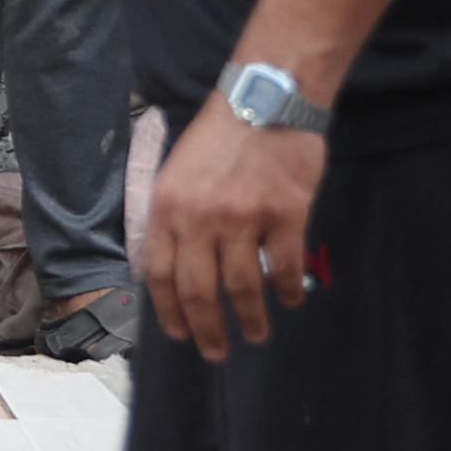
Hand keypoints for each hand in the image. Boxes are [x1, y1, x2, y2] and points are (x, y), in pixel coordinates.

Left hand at [138, 93, 327, 359]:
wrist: (268, 98)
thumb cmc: (220, 136)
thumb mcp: (177, 172)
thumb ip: (173, 218)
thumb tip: (172, 271)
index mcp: (168, 207)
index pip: (160, 274)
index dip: (170, 311)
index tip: (180, 334)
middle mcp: (201, 217)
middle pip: (199, 290)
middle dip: (207, 329)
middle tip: (216, 353)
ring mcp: (244, 218)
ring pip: (242, 286)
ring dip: (250, 319)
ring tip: (256, 335)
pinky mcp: (286, 215)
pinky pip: (283, 266)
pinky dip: (287, 290)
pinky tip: (290, 300)